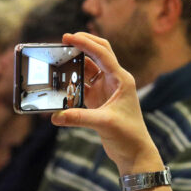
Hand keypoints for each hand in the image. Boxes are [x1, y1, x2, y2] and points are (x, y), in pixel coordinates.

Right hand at [51, 33, 162, 175]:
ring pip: (89, 69)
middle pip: (98, 54)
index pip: (102, 53)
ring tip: (58, 59)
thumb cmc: (128, 136)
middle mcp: (115, 81)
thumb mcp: (104, 124)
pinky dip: (73, 82)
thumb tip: (55, 116)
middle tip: (63, 40)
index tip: (68, 36)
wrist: (135, 154)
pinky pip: (83, 85)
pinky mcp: (99, 101)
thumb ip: (79, 118)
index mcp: (122, 79)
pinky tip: (61, 82)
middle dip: (82, 45)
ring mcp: (107, 90)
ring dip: (75, 63)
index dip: (85, 43)